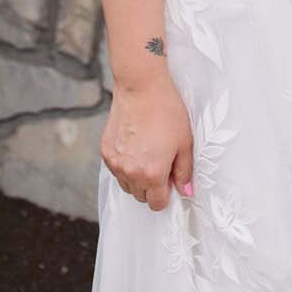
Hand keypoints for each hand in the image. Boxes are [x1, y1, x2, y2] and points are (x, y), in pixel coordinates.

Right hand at [102, 68, 193, 210]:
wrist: (142, 87)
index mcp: (152, 174)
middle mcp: (131, 173)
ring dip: (137, 177)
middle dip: (152, 186)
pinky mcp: (106, 152)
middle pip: (141, 196)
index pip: (157, 204)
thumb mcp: (185, 142)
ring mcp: (115, 163)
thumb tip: (185, 192)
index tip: (170, 179)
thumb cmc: (166, 110)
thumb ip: (184, 171)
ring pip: (127, 185)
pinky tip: (135, 145)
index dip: (166, 194)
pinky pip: (116, 169)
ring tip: (147, 152)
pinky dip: (125, 164)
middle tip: (160, 162)